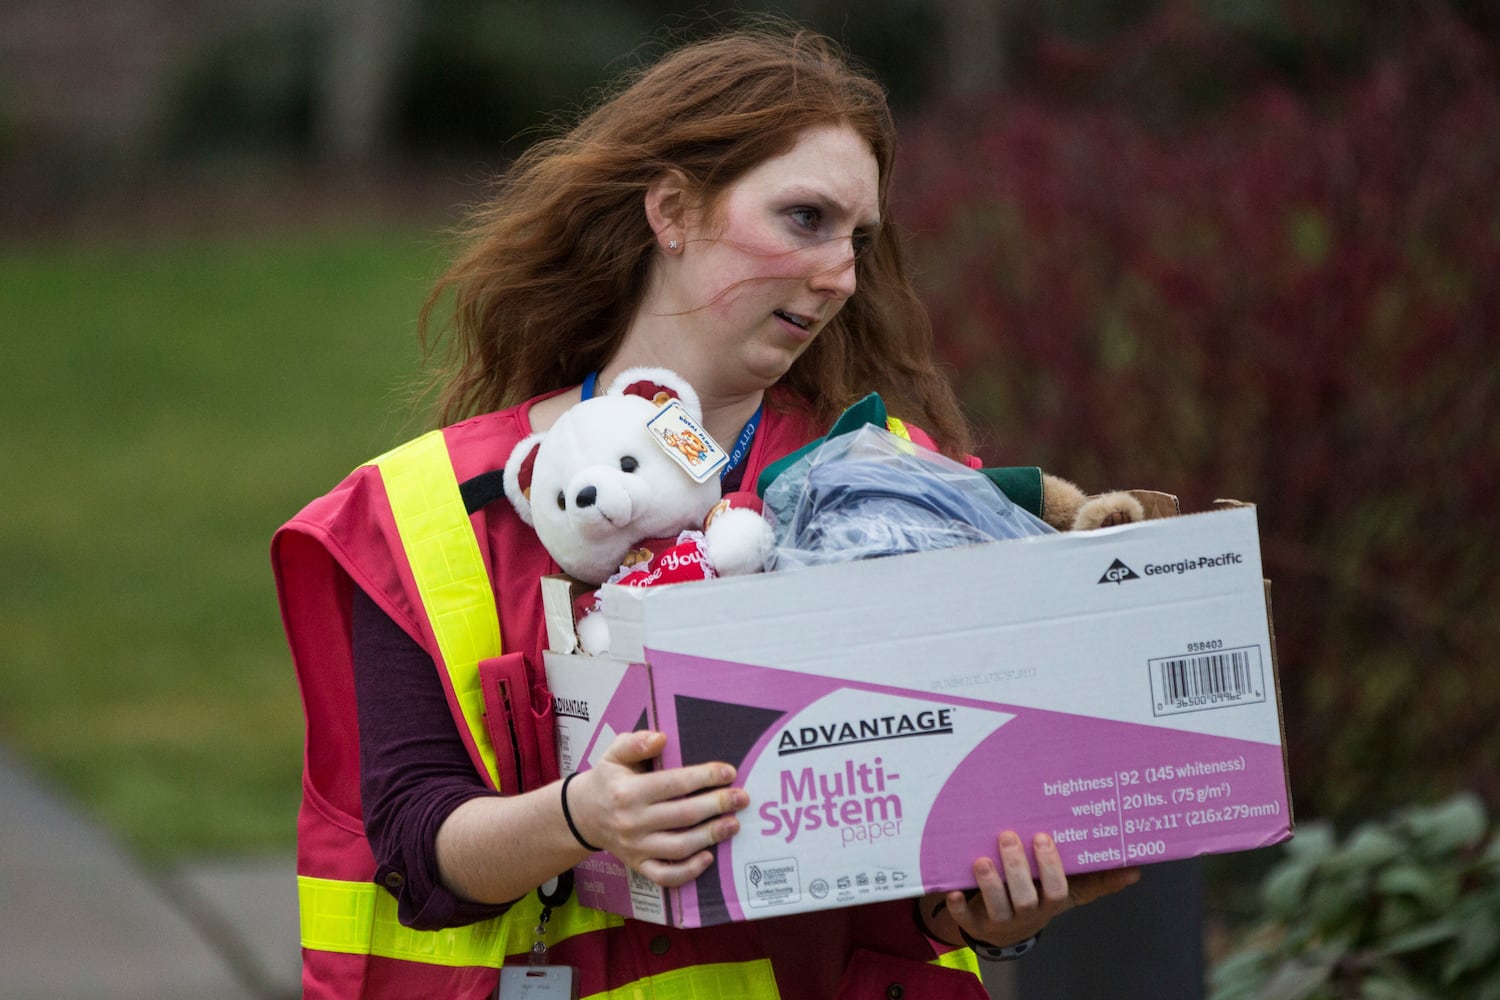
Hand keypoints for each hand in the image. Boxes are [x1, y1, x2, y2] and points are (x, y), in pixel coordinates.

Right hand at [568, 731, 747, 887]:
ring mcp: (636, 847)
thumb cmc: (608, 780)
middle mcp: (632, 821)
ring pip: (679, 846)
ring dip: (711, 836)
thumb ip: (636, 742)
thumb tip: (662, 738)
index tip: (729, 772)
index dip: (705, 777)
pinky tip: (708, 857)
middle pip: (683, 815)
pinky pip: (665, 875)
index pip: (674, 783)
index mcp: (628, 791)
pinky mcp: (638, 865)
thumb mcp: (614, 753)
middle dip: (717, 805)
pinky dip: (688, 871)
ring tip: (734, 824)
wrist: (583, 815)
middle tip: (742, 798)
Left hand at [926, 831, 1140, 947]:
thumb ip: (1097, 879)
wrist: (1005, 929)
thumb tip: (1135, 870)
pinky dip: (959, 906)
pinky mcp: (974, 923)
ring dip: (989, 884)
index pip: (1057, 890)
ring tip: (981, 860)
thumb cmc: (1040, 898)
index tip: (1042, 837)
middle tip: (1009, 836)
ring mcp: (1000, 920)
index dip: (1050, 867)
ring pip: (997, 907)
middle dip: (1017, 869)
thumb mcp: (1069, 890)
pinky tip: (952, 892)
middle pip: (1025, 897)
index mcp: (1050, 901)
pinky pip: (965, 919)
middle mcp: (1027, 913)